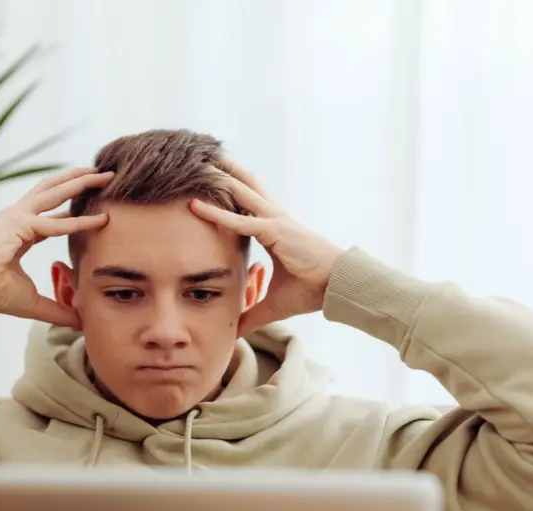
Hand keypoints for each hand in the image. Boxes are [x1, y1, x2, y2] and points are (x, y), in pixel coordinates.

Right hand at [0, 168, 113, 325]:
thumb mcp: (33, 302)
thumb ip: (57, 309)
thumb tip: (80, 323)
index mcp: (19, 232)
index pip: (50, 214)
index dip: (72, 208)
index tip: (95, 205)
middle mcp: (17, 218)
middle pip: (52, 192)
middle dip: (79, 181)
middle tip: (104, 174)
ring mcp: (16, 217)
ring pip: (54, 194)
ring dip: (80, 183)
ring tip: (104, 175)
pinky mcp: (17, 224)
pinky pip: (54, 223)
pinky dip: (78, 222)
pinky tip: (101, 220)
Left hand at [190, 161, 344, 336]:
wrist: (336, 286)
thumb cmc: (310, 291)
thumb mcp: (273, 303)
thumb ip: (251, 314)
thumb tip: (235, 331)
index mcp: (274, 229)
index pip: (245, 205)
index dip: (228, 193)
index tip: (209, 183)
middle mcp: (273, 218)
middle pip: (244, 187)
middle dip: (224, 172)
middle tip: (200, 157)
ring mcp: (274, 221)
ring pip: (240, 193)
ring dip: (218, 179)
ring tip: (196, 164)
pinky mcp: (275, 230)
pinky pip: (240, 220)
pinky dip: (217, 214)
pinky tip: (196, 206)